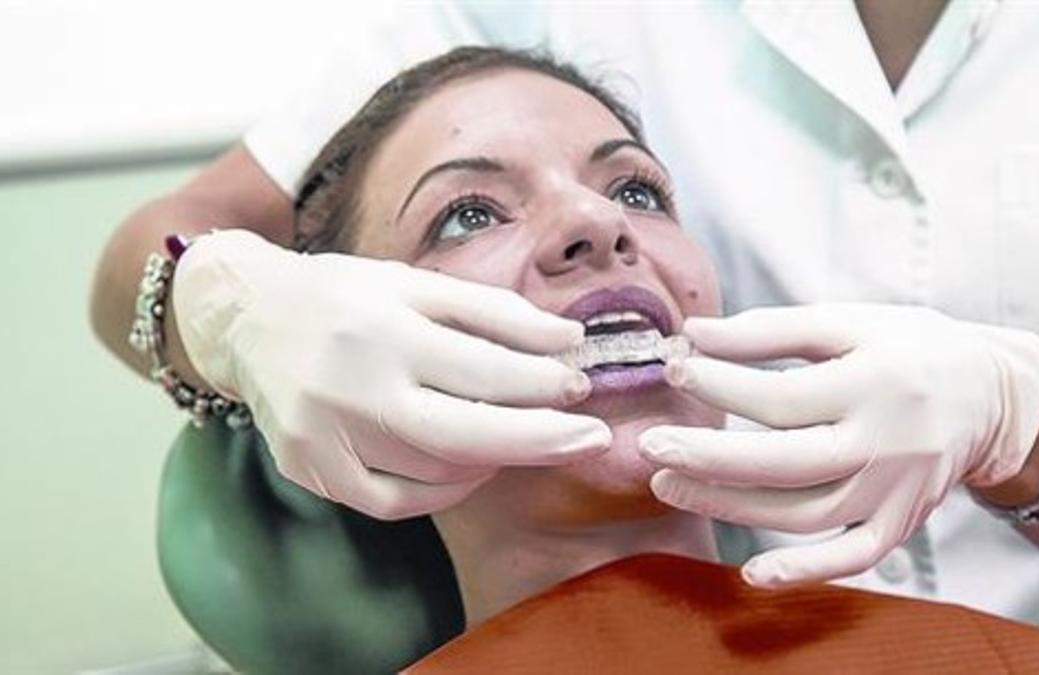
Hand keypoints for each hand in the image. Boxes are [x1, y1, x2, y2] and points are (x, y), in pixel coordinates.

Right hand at [173, 230, 610, 518]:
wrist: (246, 318)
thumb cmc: (343, 295)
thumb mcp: (414, 282)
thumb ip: (494, 312)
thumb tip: (568, 341)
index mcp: (381, 328)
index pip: (483, 370)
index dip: (543, 383)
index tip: (582, 384)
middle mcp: (349, 388)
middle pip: (465, 436)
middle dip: (542, 440)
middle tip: (593, 437)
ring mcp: (325, 439)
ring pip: (435, 473)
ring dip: (495, 459)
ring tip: (525, 435)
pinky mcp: (311, 471)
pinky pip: (395, 502)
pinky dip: (445, 490)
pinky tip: (472, 464)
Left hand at [637, 303, 1038, 586]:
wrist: (992, 395)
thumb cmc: (908, 347)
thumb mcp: (849, 322)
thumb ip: (770, 329)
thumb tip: (694, 333)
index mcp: (875, 382)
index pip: (782, 397)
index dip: (721, 384)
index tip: (673, 366)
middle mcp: (887, 442)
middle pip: (786, 462)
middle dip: (709, 458)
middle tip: (649, 447)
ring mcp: (896, 490)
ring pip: (806, 513)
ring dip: (731, 507)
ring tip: (669, 486)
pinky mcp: (901, 522)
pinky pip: (852, 558)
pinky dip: (805, 571)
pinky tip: (753, 574)